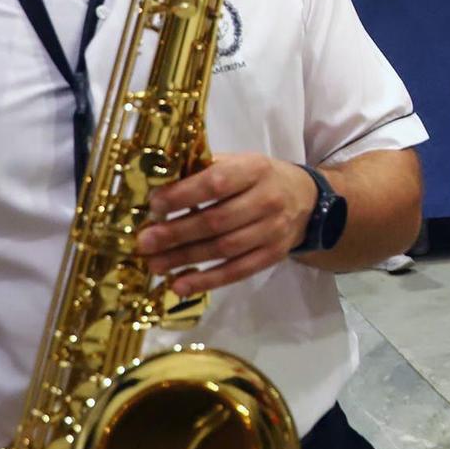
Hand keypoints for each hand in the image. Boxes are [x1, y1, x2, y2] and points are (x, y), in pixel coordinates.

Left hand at [138, 154, 319, 292]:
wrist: (305, 198)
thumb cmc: (259, 178)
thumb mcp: (239, 163)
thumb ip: (205, 170)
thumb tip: (159, 184)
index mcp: (255, 169)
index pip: (216, 183)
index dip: (183, 196)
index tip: (154, 205)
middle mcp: (267, 200)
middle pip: (217, 220)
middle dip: (176, 233)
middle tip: (144, 242)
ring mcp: (273, 230)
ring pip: (224, 249)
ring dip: (185, 259)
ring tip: (155, 264)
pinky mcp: (272, 255)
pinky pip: (236, 271)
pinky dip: (207, 281)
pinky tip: (180, 285)